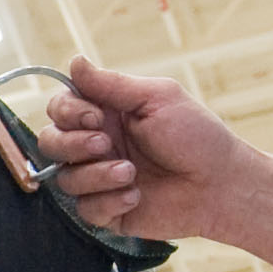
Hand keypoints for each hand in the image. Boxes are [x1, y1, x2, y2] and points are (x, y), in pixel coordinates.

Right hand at [34, 59, 256, 245]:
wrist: (222, 186)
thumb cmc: (197, 137)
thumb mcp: (157, 99)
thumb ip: (110, 84)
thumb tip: (74, 60)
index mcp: (107, 114)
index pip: (60, 108)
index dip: (67, 112)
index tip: (96, 117)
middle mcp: (98, 145)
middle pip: (50, 143)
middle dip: (73, 145)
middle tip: (107, 145)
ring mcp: (101, 179)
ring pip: (65, 179)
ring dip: (96, 175)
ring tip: (132, 174)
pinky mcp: (108, 211)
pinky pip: (84, 209)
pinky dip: (109, 202)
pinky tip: (137, 196)